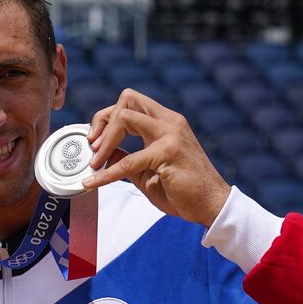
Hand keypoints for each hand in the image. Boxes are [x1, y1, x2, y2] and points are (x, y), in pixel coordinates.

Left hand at [80, 89, 232, 227]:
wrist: (209, 205)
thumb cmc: (181, 190)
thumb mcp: (146, 170)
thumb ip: (126, 158)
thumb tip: (102, 155)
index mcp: (166, 122)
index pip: (131, 102)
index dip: (107, 118)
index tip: (95, 141)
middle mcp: (169, 122)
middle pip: (127, 99)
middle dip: (103, 120)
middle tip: (93, 147)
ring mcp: (170, 135)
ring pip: (125, 118)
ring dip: (104, 141)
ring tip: (93, 164)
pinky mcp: (167, 153)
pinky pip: (127, 161)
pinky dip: (106, 173)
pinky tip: (92, 183)